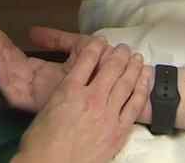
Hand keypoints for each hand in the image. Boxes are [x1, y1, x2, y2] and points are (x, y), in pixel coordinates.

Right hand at [2, 29, 149, 162]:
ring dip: (132, 67)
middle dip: (118, 54)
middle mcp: (91, 97)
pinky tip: (143, 79)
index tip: (100, 41)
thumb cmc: (41, 143)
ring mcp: (107, 114)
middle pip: (110, 68)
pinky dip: (140, 89)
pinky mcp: (118, 131)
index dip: (95, 47)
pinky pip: (134, 105)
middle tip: (122, 47)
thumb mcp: (46, 109)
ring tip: (135, 57)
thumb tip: (70, 90)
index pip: (87, 60)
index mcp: (69, 89)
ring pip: (125, 83)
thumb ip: (61, 95)